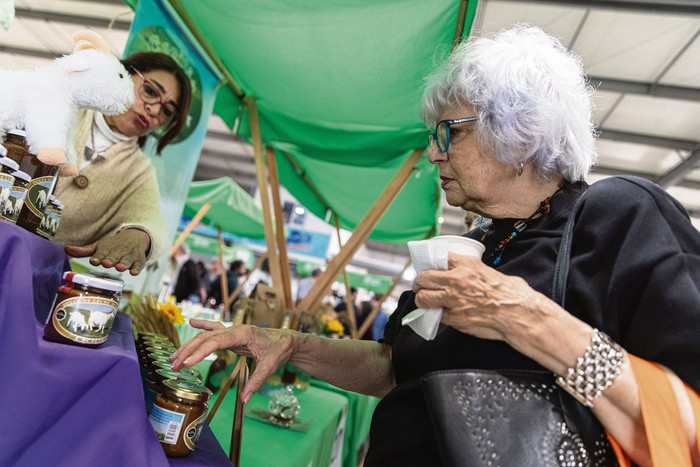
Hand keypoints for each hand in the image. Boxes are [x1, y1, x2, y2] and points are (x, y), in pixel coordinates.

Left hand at [64, 228, 150, 275]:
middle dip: (111, 260)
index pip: (102, 252)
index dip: (98, 257)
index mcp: (107, 248)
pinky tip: (134, 272)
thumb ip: (83, 251)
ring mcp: (129, 256)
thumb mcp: (99, 246)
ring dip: (124, 264)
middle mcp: (118, 252)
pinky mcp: (139, 260)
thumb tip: (65, 249)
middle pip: (114, 256)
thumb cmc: (113, 245)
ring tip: (120, 268)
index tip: (94, 261)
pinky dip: (137, 268)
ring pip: (127, 260)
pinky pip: (139, 264)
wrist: (135, 236)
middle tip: (107, 263)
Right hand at [170, 319, 295, 403]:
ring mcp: (233, 331)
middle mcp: (235, 330)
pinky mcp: (233, 335)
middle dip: (189, 351)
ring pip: (207, 335)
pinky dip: (203, 325)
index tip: (187, 363)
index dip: (200, 352)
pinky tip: (192, 322)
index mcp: (243, 334)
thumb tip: (245, 400)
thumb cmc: (279, 350)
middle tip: (174, 365)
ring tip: (174, 357)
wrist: (287, 340)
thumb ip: (256, 382)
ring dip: (190, 345)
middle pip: (206, 338)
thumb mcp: (269, 366)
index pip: (216, 341)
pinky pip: (215, 329)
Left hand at [412, 253, 553, 343]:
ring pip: (423, 297)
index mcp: (466, 264)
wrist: (518, 313)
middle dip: (420, 282)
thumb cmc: (511, 293)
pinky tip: (438, 313)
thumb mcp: (490, 271)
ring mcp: (453, 300)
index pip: (438, 257)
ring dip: (422, 299)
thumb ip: (473, 271)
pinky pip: (435, 314)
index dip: (431, 263)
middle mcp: (456, 280)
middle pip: (424, 277)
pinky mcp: (454, 318)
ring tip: (425, 300)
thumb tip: (467, 274)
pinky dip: (434, 314)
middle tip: (421, 286)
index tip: (429, 267)